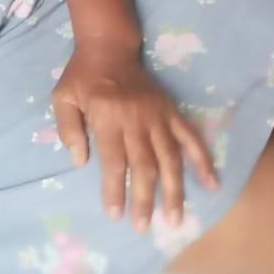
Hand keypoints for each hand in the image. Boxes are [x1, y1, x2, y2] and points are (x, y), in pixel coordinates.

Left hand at [50, 40, 217, 232]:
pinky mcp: (170, 110)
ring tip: (174, 219)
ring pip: (169, 157)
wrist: (108, 46)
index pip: (113, 160)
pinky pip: (190, 137)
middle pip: (144, 165)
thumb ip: (68, 129)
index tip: (115, 214)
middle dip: (144, 199)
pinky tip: (211, 183)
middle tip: (142, 227)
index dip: (115, 189)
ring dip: (173, 190)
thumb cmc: (81, 76)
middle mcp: (134, 117)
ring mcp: (156, 114)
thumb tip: (80, 162)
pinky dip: (202, 160)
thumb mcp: (62, 97)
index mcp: (106, 115)